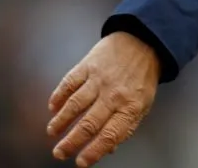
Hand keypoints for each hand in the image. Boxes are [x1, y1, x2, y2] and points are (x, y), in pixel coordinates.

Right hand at [47, 32, 160, 166]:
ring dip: (60, 121)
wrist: (144, 41)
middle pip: (88, 124)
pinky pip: (69, 83)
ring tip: (52, 132)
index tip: (80, 162)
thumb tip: (109, 149)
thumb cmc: (142, 77)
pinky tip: (52, 108)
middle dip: (71, 142)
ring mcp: (100, 78)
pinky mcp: (88, 65)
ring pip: (75, 105)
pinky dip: (58, 97)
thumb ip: (126, 126)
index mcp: (131, 106)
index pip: (110, 135)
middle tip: (59, 153)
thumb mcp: (143, 103)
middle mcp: (114, 94)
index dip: (93, 151)